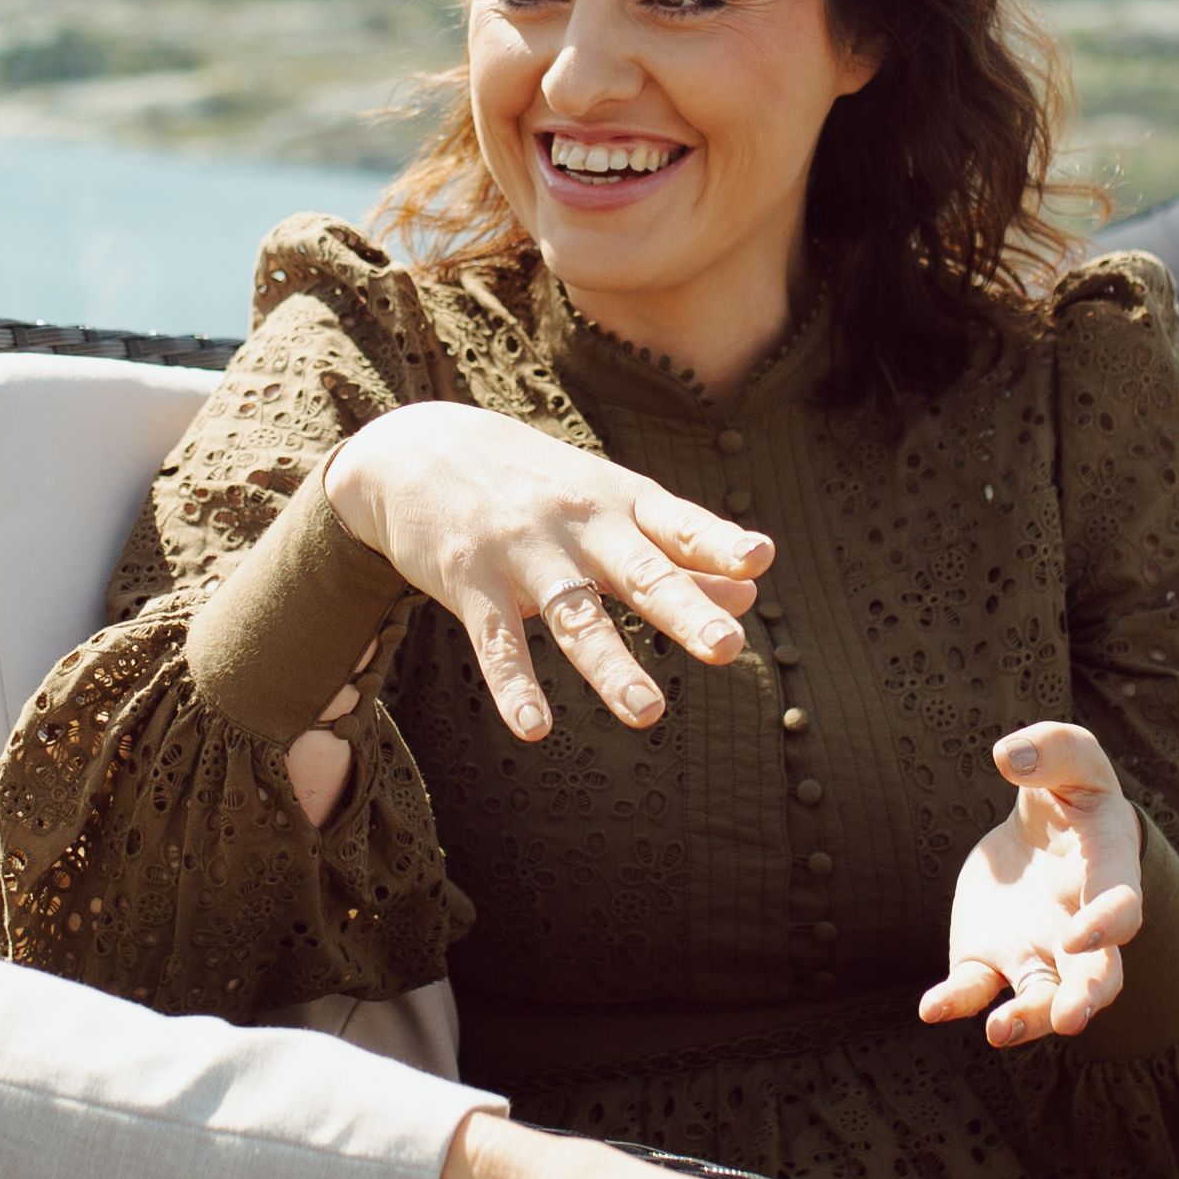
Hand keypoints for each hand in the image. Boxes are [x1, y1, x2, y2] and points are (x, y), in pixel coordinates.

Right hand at [321, 402, 765, 744]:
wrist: (419, 450)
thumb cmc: (535, 485)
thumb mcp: (608, 503)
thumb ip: (677, 551)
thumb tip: (749, 594)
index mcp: (619, 501)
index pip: (677, 524)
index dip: (718, 542)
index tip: (759, 559)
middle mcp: (578, 525)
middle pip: (638, 572)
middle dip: (684, 610)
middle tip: (728, 647)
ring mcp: (522, 554)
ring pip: (574, 616)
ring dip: (612, 666)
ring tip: (649, 713)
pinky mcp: (470, 584)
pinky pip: (497, 644)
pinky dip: (515, 687)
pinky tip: (536, 729)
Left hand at [928, 721, 1143, 1046]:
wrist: (1038, 831)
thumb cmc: (1068, 791)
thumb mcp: (1071, 757)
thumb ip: (1052, 749)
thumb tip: (1009, 756)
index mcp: (1109, 874)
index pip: (1123, 907)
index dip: (1107, 924)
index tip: (1079, 933)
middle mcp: (1078, 927)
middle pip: (1095, 976)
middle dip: (1085, 999)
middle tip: (1070, 1020)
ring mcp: (1034, 949)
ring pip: (1040, 997)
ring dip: (1027, 1019)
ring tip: (1000, 1032)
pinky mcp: (988, 957)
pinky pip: (975, 988)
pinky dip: (957, 1001)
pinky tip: (933, 1008)